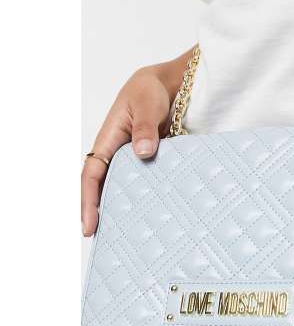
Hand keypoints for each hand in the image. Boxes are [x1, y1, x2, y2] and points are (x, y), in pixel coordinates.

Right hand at [81, 69, 171, 235]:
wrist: (173, 84)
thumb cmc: (151, 90)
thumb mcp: (146, 104)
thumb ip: (145, 127)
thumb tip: (144, 153)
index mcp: (108, 139)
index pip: (92, 175)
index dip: (88, 200)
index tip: (88, 224)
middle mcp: (119, 152)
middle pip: (105, 187)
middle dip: (102, 214)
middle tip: (106, 241)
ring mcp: (137, 158)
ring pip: (127, 188)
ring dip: (125, 209)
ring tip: (129, 236)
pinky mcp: (155, 160)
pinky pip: (149, 182)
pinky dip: (148, 198)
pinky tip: (156, 215)